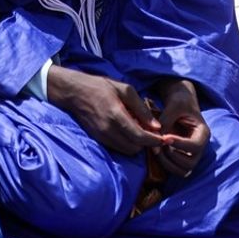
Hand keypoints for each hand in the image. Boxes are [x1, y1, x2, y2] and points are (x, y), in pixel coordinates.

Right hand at [47, 65, 163, 155]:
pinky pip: (117, 148)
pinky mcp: (98, 139)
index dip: (155, 140)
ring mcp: (102, 136)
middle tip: (152, 133)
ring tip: (140, 131)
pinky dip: (127, 143)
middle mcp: (108, 130)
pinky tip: (128, 131)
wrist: (74, 92)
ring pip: (126, 150)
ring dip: (137, 145)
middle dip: (147, 143)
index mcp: (116, 115)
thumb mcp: (125, 90)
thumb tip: (156, 126)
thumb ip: (142, 109)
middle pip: (135, 148)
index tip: (164, 138)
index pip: (140, 137)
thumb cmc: (101, 87)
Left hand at [154, 79, 209, 176]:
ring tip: (156, 148)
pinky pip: (174, 169)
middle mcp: (199, 147)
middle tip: (159, 143)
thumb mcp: (174, 106)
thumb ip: (166, 121)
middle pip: (190, 164)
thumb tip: (157, 138)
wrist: (178, 101)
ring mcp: (191, 154)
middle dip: (172, 156)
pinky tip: (156, 151)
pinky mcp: (181, 157)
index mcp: (203, 134)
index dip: (179, 144)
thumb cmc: (179, 101)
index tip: (165, 137)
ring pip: (182, 171)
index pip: (195, 147)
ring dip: (167, 163)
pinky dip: (164, 164)